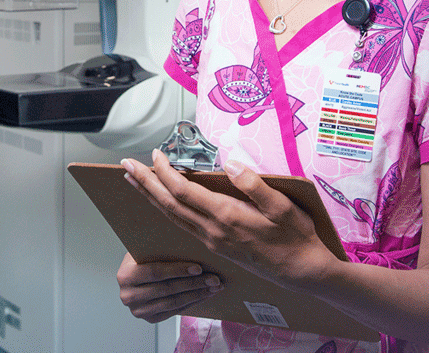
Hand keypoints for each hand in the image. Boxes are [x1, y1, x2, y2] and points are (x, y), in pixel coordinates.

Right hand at [117, 252, 221, 322]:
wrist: (134, 274)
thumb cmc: (143, 257)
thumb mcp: (146, 249)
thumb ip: (160, 248)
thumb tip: (191, 244)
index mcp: (125, 275)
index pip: (156, 273)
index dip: (178, 270)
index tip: (199, 268)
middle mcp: (128, 296)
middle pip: (167, 290)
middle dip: (194, 284)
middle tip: (214, 278)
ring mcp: (139, 310)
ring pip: (174, 302)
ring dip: (197, 294)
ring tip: (214, 287)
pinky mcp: (149, 319)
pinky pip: (175, 311)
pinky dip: (192, 302)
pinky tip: (205, 294)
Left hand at [121, 149, 336, 292]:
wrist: (303, 272)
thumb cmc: (296, 237)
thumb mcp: (284, 207)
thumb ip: (256, 185)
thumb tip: (232, 164)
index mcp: (226, 216)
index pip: (184, 190)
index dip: (165, 172)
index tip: (154, 154)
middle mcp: (212, 230)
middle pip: (169, 204)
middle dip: (145, 183)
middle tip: (126, 165)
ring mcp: (212, 241)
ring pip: (172, 216)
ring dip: (151, 196)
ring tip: (134, 181)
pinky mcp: (216, 246)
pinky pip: (182, 225)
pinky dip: (166, 209)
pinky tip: (162, 203)